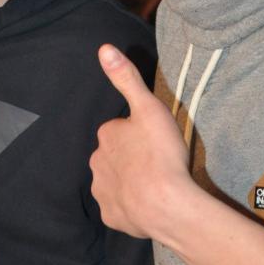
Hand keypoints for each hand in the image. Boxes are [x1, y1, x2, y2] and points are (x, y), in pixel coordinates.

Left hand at [90, 44, 191, 237]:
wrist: (167, 205)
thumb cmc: (160, 153)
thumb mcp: (148, 107)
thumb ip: (126, 78)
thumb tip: (103, 48)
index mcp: (106, 135)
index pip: (119, 129)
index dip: (137, 133)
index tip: (154, 139)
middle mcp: (97, 162)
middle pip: (114, 155)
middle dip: (130, 157)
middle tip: (156, 161)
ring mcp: (102, 191)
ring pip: (115, 180)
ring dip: (129, 180)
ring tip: (155, 183)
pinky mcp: (111, 216)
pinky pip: (119, 207)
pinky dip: (131, 205)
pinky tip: (149, 204)